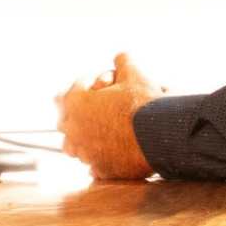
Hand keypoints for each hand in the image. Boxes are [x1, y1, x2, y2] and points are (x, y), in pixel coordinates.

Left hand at [52, 53, 159, 183]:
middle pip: (64, 122)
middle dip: (75, 116)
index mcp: (76, 103)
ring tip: (93, 136)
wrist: (161, 133)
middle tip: (86, 112)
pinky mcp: (101, 169)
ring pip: (73, 148)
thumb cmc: (145, 103)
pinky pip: (92, 166)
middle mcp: (74, 129)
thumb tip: (121, 56)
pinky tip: (106, 155)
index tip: (89, 88)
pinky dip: (97, 160)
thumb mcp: (134, 74)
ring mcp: (86, 152)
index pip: (65, 95)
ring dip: (81, 140)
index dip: (80, 89)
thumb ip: (123, 62)